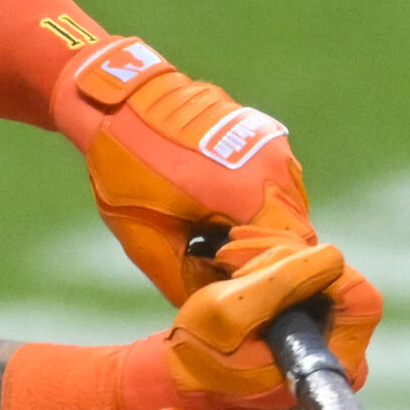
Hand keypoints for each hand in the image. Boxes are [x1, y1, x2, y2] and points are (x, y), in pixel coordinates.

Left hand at [51, 36, 315, 302]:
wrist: (116, 99)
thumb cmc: (126, 166)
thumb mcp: (149, 241)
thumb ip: (190, 283)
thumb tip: (219, 310)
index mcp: (250, 190)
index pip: (289, 256)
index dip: (266, 281)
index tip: (234, 291)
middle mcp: (274, 164)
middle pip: (293, 234)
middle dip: (264, 259)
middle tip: (222, 272)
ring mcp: (273, 144)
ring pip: (287, 208)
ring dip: (260, 229)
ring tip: (214, 237)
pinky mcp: (264, 134)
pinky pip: (275, 183)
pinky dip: (255, 203)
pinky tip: (216, 207)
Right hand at [118, 240, 383, 409]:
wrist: (182, 375)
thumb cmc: (201, 353)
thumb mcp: (231, 311)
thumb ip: (284, 282)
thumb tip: (334, 257)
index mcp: (331, 361)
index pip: (357, 295)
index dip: (314, 268)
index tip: (261, 268)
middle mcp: (339, 347)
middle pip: (337, 274)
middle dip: (282, 256)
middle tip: (232, 257)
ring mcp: (325, 330)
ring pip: (317, 266)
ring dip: (270, 254)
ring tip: (226, 258)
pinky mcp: (308, 315)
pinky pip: (302, 271)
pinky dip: (269, 259)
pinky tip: (233, 259)